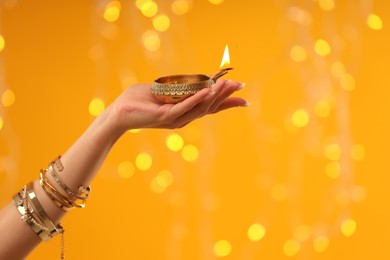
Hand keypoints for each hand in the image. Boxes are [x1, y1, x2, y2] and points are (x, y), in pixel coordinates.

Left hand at [107, 79, 247, 132]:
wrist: (118, 113)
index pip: (209, 108)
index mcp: (183, 113)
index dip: (226, 103)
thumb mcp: (162, 92)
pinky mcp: (165, 117)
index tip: (244, 99)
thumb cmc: (138, 101)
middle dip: (225, 96)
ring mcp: (175, 119)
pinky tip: (208, 90)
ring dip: (214, 94)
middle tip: (240, 85)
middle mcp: (183, 118)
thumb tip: (188, 80)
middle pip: (209, 107)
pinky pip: (184, 106)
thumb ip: (177, 88)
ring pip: (200, 107)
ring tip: (227, 82)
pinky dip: (197, 98)